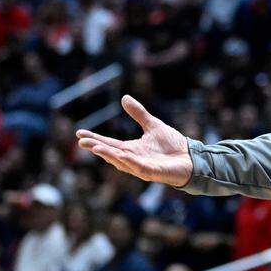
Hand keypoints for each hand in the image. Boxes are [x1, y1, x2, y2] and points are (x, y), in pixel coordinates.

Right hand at [76, 95, 192, 186]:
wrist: (190, 157)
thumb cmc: (172, 145)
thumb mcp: (153, 125)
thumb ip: (139, 114)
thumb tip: (124, 98)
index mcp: (131, 149)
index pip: (109, 144)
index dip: (95, 139)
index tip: (79, 133)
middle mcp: (133, 159)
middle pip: (111, 154)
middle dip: (97, 148)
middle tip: (82, 141)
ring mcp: (142, 167)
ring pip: (122, 163)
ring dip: (109, 155)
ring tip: (96, 147)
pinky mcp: (154, 172)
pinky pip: (140, 168)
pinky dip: (130, 162)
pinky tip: (122, 155)